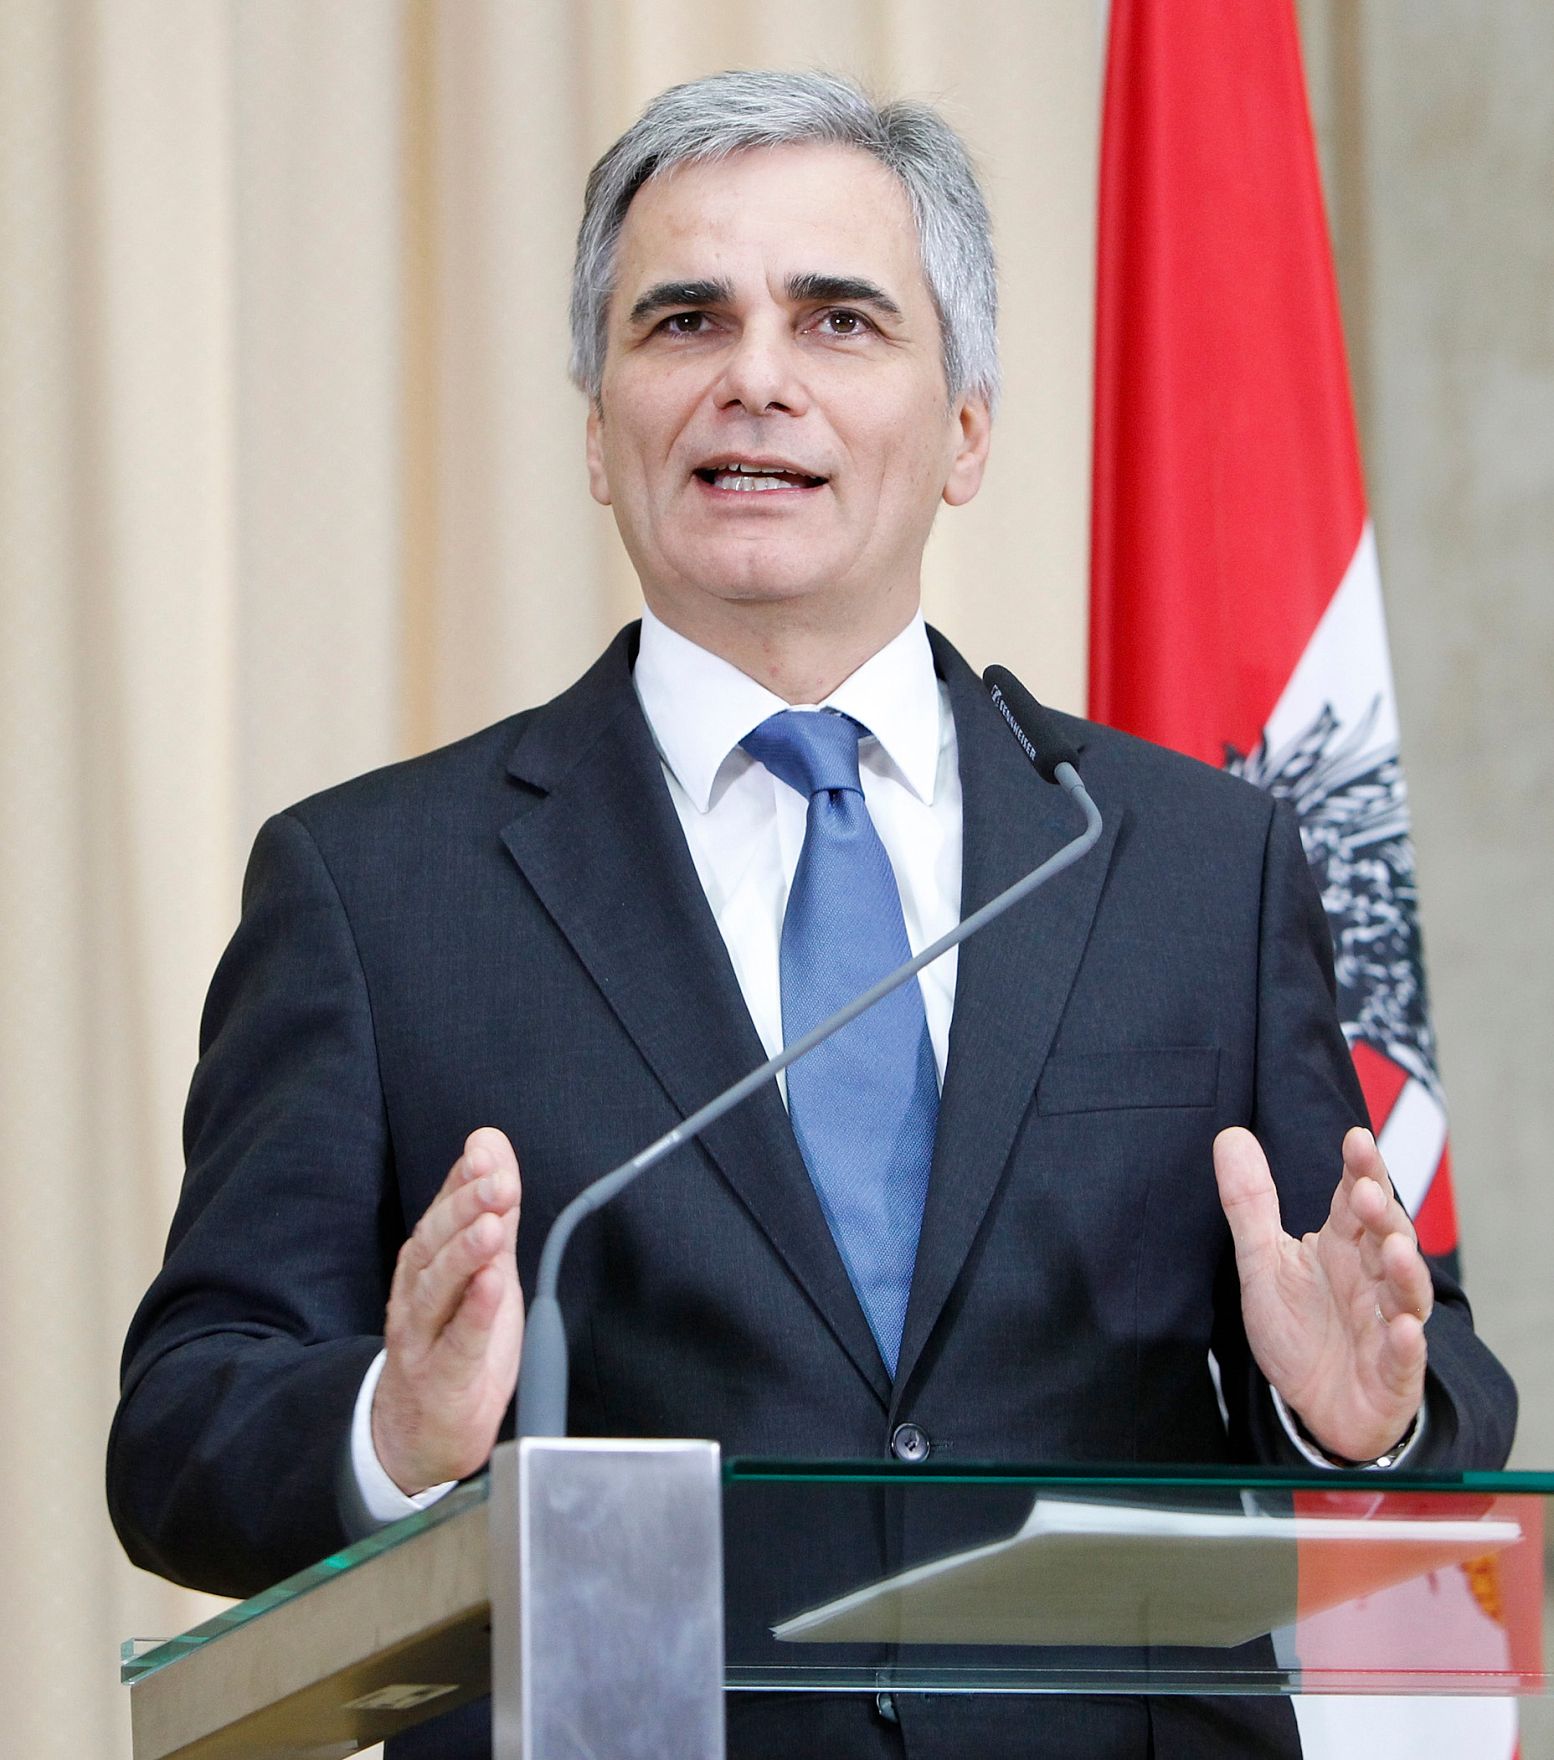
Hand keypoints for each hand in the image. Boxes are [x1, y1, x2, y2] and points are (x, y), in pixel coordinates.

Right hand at [372, 1127, 523, 1494]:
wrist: (420, 1433)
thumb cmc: (454, 1342)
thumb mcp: (483, 1270)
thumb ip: (489, 1210)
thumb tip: (489, 1142)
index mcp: (427, 1264)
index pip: (442, 1213)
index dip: (462, 1181)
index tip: (485, 1151)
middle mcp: (416, 1294)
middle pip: (435, 1244)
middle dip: (466, 1208)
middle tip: (498, 1181)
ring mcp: (422, 1338)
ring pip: (436, 1290)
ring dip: (465, 1254)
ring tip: (493, 1226)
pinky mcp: (439, 1378)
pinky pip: (456, 1343)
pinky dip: (474, 1313)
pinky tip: (492, 1285)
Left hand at [1213, 1124, 1430, 1461]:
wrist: (1317, 1406)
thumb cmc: (1299, 1328)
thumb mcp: (1264, 1262)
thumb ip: (1250, 1203)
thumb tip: (1229, 1134)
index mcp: (1343, 1246)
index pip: (1356, 1200)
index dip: (1360, 1170)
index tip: (1356, 1139)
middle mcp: (1373, 1278)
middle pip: (1387, 1238)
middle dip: (1382, 1215)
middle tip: (1367, 1192)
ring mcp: (1388, 1325)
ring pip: (1406, 1293)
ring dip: (1405, 1272)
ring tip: (1396, 1250)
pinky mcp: (1394, 1373)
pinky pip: (1404, 1357)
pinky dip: (1406, 1343)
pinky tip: (1402, 1329)